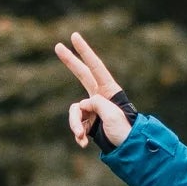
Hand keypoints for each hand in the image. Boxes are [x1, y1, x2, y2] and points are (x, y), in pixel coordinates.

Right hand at [54, 31, 130, 150]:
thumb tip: (82, 105)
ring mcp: (93, 108)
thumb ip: (95, 104)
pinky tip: (84, 144)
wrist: (128, 149)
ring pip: (75, 111)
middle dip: (70, 61)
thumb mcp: (111, 114)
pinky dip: (79, 135)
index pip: (95, 66)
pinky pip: (77, 124)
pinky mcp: (89, 121)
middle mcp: (99, 96)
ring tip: (81, 137)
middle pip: (82, 74)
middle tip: (57, 46)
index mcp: (109, 90)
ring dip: (75, 125)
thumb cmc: (124, 130)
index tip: (74, 36)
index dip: (84, 51)